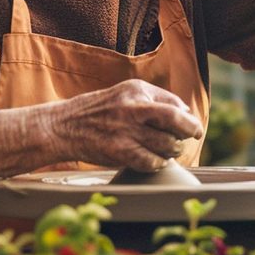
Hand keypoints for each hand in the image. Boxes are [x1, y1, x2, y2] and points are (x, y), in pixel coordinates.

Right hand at [39, 79, 203, 170]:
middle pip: (176, 121)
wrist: (62, 126)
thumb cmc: (97, 112)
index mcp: (136, 90)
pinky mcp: (119, 151)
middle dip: (187, 133)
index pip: (175, 104)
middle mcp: (133, 107)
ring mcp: (126, 130)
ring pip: (167, 144)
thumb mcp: (124, 94)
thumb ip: (154, 99)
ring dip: (172, 151)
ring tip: (165, 151)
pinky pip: (151, 162)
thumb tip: (186, 113)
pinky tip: (153, 161)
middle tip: (185, 140)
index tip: (192, 129)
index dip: (188, 120)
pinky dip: (157, 164)